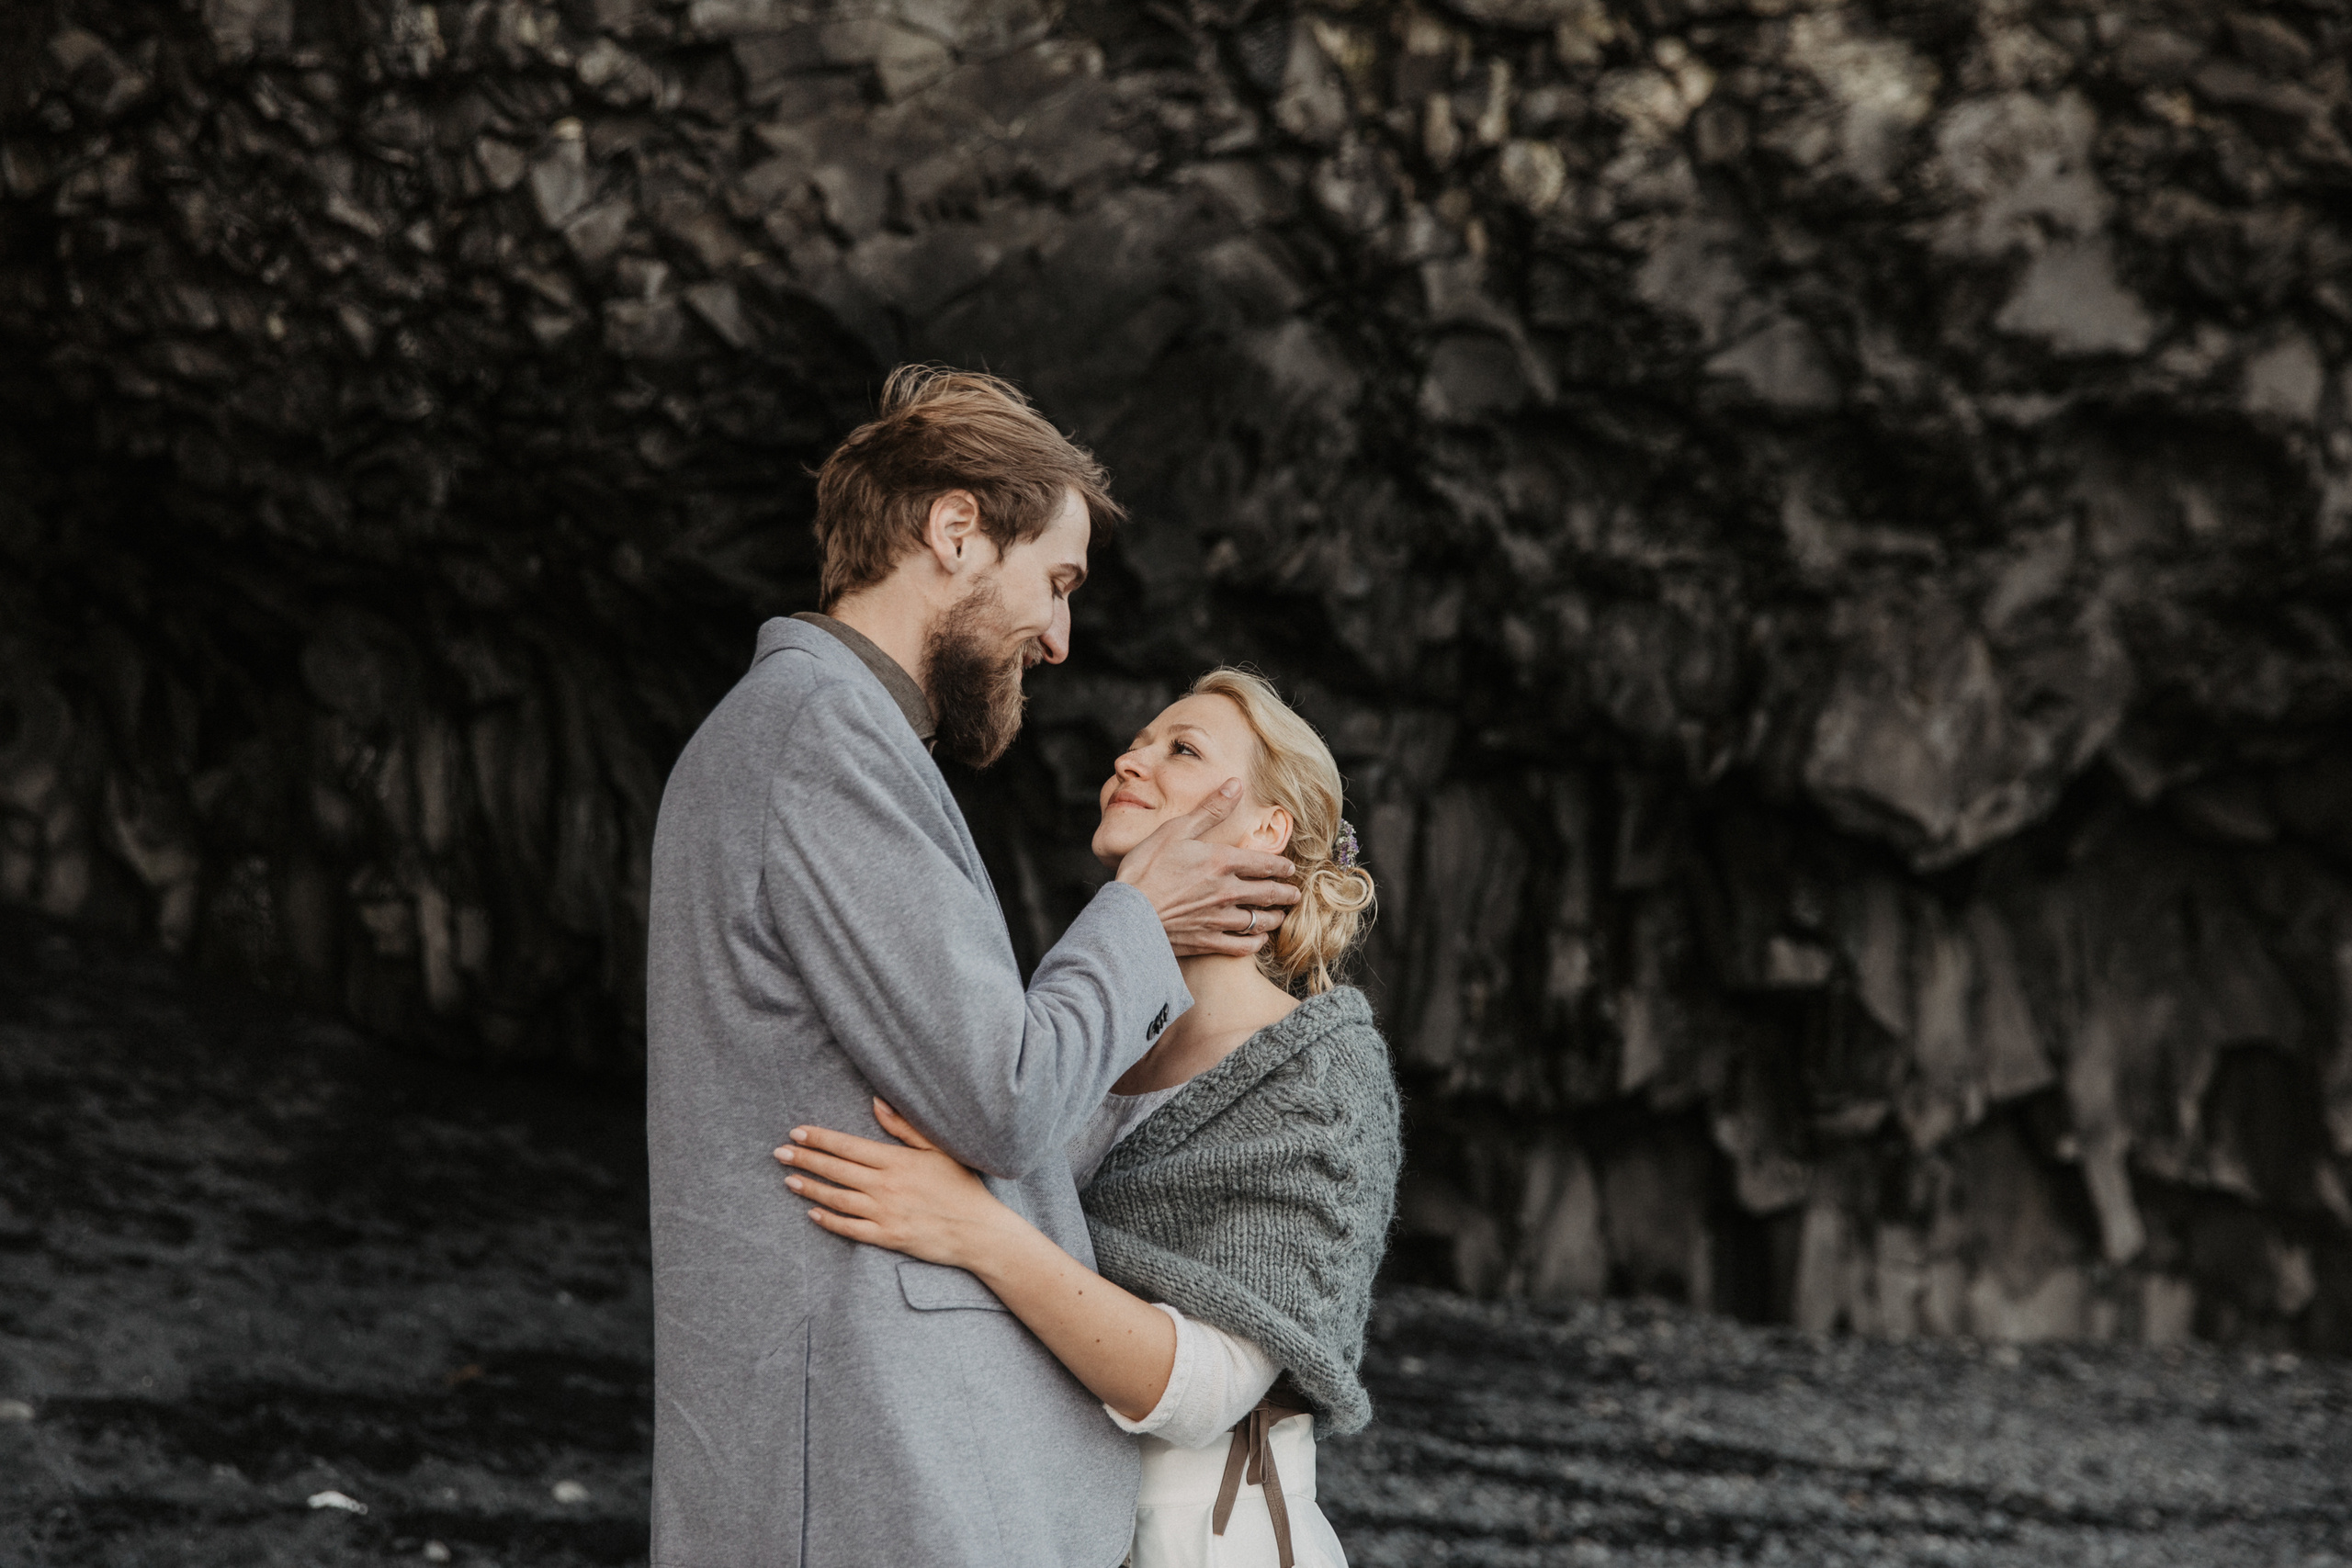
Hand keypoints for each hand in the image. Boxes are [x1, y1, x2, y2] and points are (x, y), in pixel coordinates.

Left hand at [775, 1100, 1011, 1270]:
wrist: (978, 1230)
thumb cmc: (960, 1186)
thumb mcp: (937, 1149)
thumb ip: (903, 1127)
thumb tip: (876, 1102)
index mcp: (895, 1160)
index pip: (847, 1146)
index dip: (819, 1139)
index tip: (797, 1133)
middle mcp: (884, 1185)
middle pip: (835, 1169)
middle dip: (804, 1159)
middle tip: (779, 1153)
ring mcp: (883, 1213)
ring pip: (836, 1198)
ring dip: (810, 1188)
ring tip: (789, 1179)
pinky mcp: (886, 1237)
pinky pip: (849, 1228)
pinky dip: (828, 1221)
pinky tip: (812, 1214)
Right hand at [1115, 779, 1301, 957]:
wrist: (1127, 914)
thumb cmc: (1146, 868)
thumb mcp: (1176, 830)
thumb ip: (1210, 809)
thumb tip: (1236, 784)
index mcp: (1222, 862)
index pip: (1264, 863)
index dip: (1281, 866)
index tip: (1290, 869)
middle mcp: (1227, 891)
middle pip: (1267, 893)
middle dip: (1285, 893)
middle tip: (1295, 894)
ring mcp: (1219, 919)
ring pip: (1259, 921)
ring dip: (1274, 918)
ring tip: (1280, 916)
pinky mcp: (1207, 941)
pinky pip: (1241, 946)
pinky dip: (1254, 943)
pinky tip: (1257, 941)